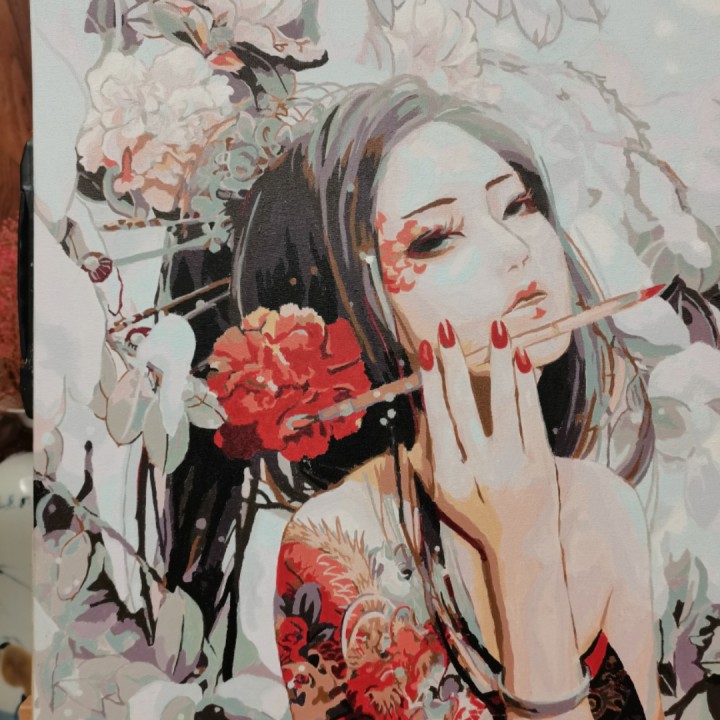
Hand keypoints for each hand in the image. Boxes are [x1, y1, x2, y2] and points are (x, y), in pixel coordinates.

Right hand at [417, 319, 560, 555]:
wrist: (523, 548)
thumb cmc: (476, 518)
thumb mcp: (441, 493)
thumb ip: (430, 453)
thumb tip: (425, 408)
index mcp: (451, 476)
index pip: (438, 419)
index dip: (431, 381)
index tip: (427, 351)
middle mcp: (482, 467)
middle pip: (465, 405)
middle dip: (455, 363)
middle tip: (447, 329)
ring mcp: (516, 463)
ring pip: (504, 404)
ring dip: (499, 363)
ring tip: (496, 330)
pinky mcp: (542, 460)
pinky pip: (532, 415)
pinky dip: (527, 385)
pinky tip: (522, 358)